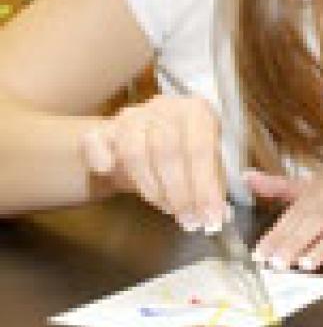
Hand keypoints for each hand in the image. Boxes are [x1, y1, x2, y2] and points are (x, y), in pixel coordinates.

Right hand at [80, 94, 226, 230]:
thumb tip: (221, 214)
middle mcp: (163, 107)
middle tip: (188, 220)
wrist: (142, 138)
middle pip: (167, 150)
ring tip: (166, 207)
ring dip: (152, 187)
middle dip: (180, 192)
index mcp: (196, 111)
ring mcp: (130, 116)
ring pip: (134, 152)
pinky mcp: (101, 129)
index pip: (201, 148)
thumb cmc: (182, 153)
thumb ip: (213, 184)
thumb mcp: (205, 163)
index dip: (205, 186)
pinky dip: (102, 160)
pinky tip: (111, 172)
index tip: (210, 216)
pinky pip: (96, 144)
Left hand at [246, 170, 322, 270]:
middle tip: (280, 263)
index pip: (295, 214)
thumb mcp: (314, 188)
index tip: (261, 254)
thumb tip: (247, 176)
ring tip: (309, 264)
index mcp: (321, 193)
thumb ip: (280, 186)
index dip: (277, 234)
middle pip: (317, 221)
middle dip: (296, 242)